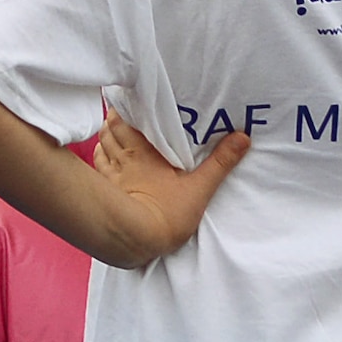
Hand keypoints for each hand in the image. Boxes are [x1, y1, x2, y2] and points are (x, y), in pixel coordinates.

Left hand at [92, 109, 249, 264]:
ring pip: (102, 145)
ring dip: (106, 136)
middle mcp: (123, 158)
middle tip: (122, 112)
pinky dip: (101, 156)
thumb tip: (242, 137)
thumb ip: (220, 162)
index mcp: (143, 151)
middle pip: (109, 130)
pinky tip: (106, 155)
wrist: (137, 239)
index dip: (123, 110)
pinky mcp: (106, 191)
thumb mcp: (200, 187)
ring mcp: (112, 175)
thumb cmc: (168, 213)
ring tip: (113, 129)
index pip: (123, 121)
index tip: (129, 102)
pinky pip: (99, 166)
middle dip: (114, 119)